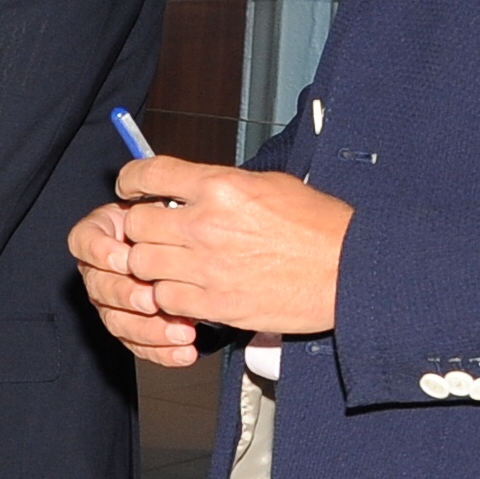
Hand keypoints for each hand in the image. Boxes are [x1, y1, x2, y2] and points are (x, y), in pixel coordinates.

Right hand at [70, 201, 200, 366]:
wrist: (201, 251)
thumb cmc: (182, 224)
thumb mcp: (169, 205)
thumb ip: (157, 210)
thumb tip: (154, 213)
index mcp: (104, 234)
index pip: (84, 241)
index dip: (99, 251)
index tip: (124, 256)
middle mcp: (103, 269)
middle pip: (99, 285)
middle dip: (126, 295)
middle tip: (152, 298)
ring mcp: (115, 301)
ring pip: (116, 320)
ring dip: (148, 329)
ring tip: (181, 332)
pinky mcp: (132, 327)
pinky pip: (138, 344)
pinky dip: (162, 351)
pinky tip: (183, 351)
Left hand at [83, 154, 350, 344]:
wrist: (349, 271)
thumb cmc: (318, 227)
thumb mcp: (269, 185)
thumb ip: (221, 185)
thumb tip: (187, 188)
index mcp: (220, 186)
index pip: (149, 174)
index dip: (131, 181)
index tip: (131, 189)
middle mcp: (205, 224)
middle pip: (136, 225)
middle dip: (139, 228)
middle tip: (153, 233)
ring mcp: (207, 267)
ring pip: (142, 265)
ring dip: (151, 264)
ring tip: (171, 264)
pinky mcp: (215, 304)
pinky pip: (166, 299)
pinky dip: (170, 296)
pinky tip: (187, 290)